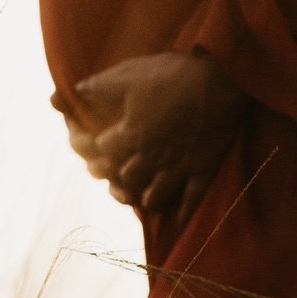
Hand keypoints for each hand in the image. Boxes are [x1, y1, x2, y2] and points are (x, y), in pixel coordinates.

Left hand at [54, 49, 244, 232]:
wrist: (221, 79)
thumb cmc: (173, 74)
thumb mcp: (130, 73)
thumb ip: (100, 85)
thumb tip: (76, 90)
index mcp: (132, 134)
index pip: (103, 149)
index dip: (97, 144)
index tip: (98, 140)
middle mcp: (152, 156)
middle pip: (126, 177)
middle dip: (119, 173)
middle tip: (120, 169)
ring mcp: (179, 166)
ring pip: (155, 196)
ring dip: (146, 197)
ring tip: (144, 195)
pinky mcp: (203, 169)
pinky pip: (191, 200)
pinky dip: (183, 214)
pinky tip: (177, 224)